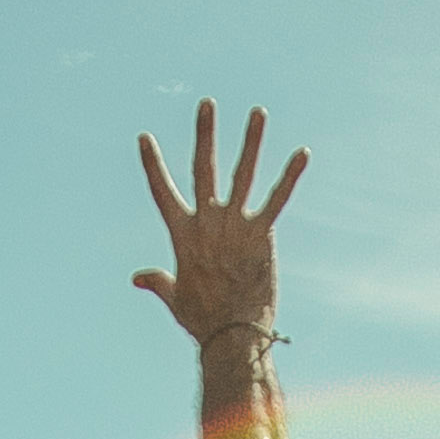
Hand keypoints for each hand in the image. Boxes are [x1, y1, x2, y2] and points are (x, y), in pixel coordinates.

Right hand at [136, 98, 305, 349]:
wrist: (231, 334)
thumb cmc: (201, 319)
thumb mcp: (174, 297)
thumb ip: (156, 281)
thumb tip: (136, 278)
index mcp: (182, 234)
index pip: (162, 191)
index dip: (152, 164)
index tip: (145, 137)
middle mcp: (207, 222)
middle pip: (203, 169)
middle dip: (205, 134)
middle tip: (207, 103)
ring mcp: (235, 225)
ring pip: (243, 174)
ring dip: (252, 141)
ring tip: (258, 111)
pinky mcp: (262, 234)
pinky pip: (278, 199)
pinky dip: (290, 176)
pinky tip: (302, 153)